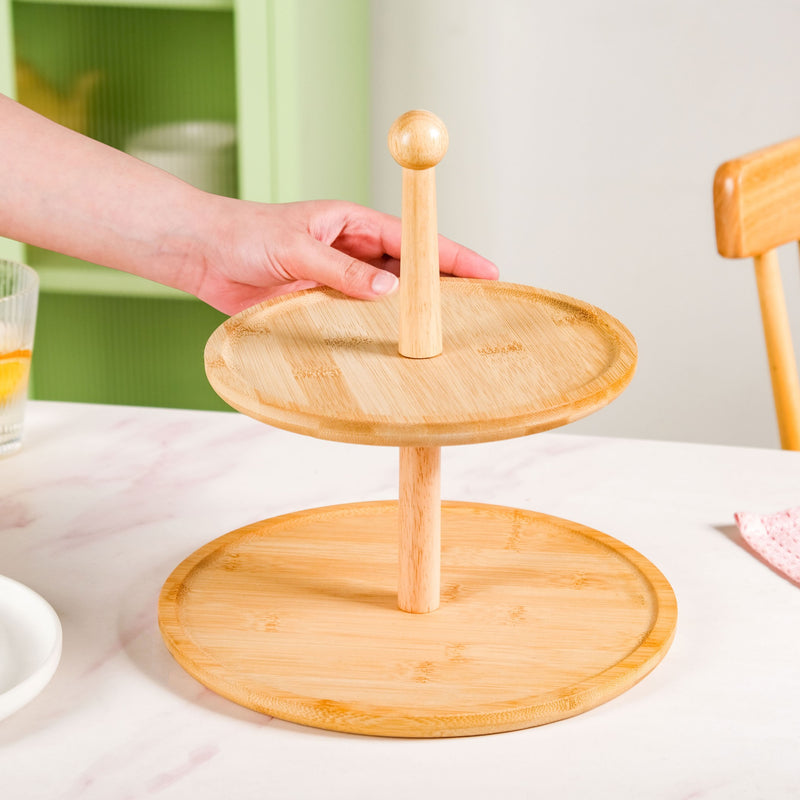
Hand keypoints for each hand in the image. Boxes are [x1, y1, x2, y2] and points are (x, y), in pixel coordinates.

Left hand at [190, 197, 498, 314]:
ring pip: (387, 297)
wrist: (202, 254)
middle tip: (478, 307)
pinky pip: (358, 317)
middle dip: (442, 285)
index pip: (412, 238)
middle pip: (408, 269)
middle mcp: (351, 251)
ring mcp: (338, 279)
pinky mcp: (320, 304)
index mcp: (351, 223)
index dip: (451, 254)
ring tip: (443, 332)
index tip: (486, 270)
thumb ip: (341, 272)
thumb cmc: (244, 235)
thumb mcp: (296, 249)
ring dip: (410, 311)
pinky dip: (377, 329)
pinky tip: (394, 343)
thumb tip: (388, 290)